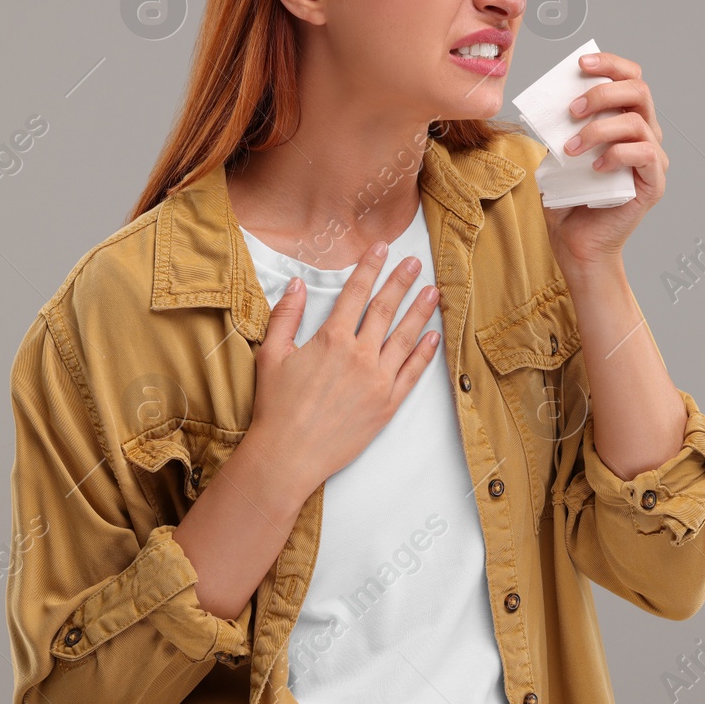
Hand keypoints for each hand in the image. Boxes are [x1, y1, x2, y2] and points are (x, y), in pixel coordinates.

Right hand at [249, 240, 441, 493]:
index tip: (382, 249)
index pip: (356, 293)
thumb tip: (298, 284)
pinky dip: (425, 354)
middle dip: (401, 282)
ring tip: (432, 291)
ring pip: (405, 338)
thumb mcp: (271, 354)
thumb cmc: (276, 407)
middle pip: (386, 309)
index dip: (370, 267)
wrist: (289, 455)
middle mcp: (359, 355)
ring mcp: (377, 381)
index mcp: (332, 339)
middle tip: (415, 262)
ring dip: (420, 312)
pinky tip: (433, 337)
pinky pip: (412, 374)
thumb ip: (286, 315)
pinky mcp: (387, 405)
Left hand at [541, 50, 668, 270]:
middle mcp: (645, 134)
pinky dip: (616, 155)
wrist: (576, 243)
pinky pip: (643, 153)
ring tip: (570, 149)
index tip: (580, 63)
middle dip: (602, 92)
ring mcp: (651, 158)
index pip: (630, 79)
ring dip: (598, 129)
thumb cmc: (568, 199)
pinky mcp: (652, 183)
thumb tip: (555, 102)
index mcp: (625, 121)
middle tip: (570, 110)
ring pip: (636, 121)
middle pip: (639, 90)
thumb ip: (564, 127)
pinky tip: (594, 168)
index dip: (610, 64)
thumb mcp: (559, 154)